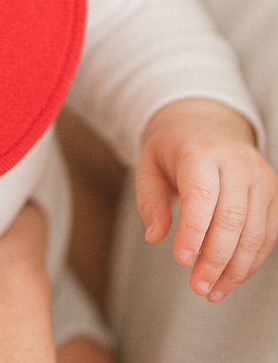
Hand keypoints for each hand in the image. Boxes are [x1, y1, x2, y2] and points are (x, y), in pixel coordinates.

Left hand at [136, 97, 277, 301]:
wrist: (205, 123)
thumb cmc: (172, 148)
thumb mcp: (148, 164)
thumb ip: (149, 200)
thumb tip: (155, 237)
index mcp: (201, 151)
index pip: (202, 195)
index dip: (194, 231)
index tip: (181, 261)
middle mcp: (237, 163)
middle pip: (232, 219)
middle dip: (215, 259)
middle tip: (197, 286)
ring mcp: (260, 178)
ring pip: (255, 232)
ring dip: (235, 269)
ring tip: (212, 291)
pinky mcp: (273, 194)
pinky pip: (267, 235)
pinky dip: (251, 261)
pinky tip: (231, 278)